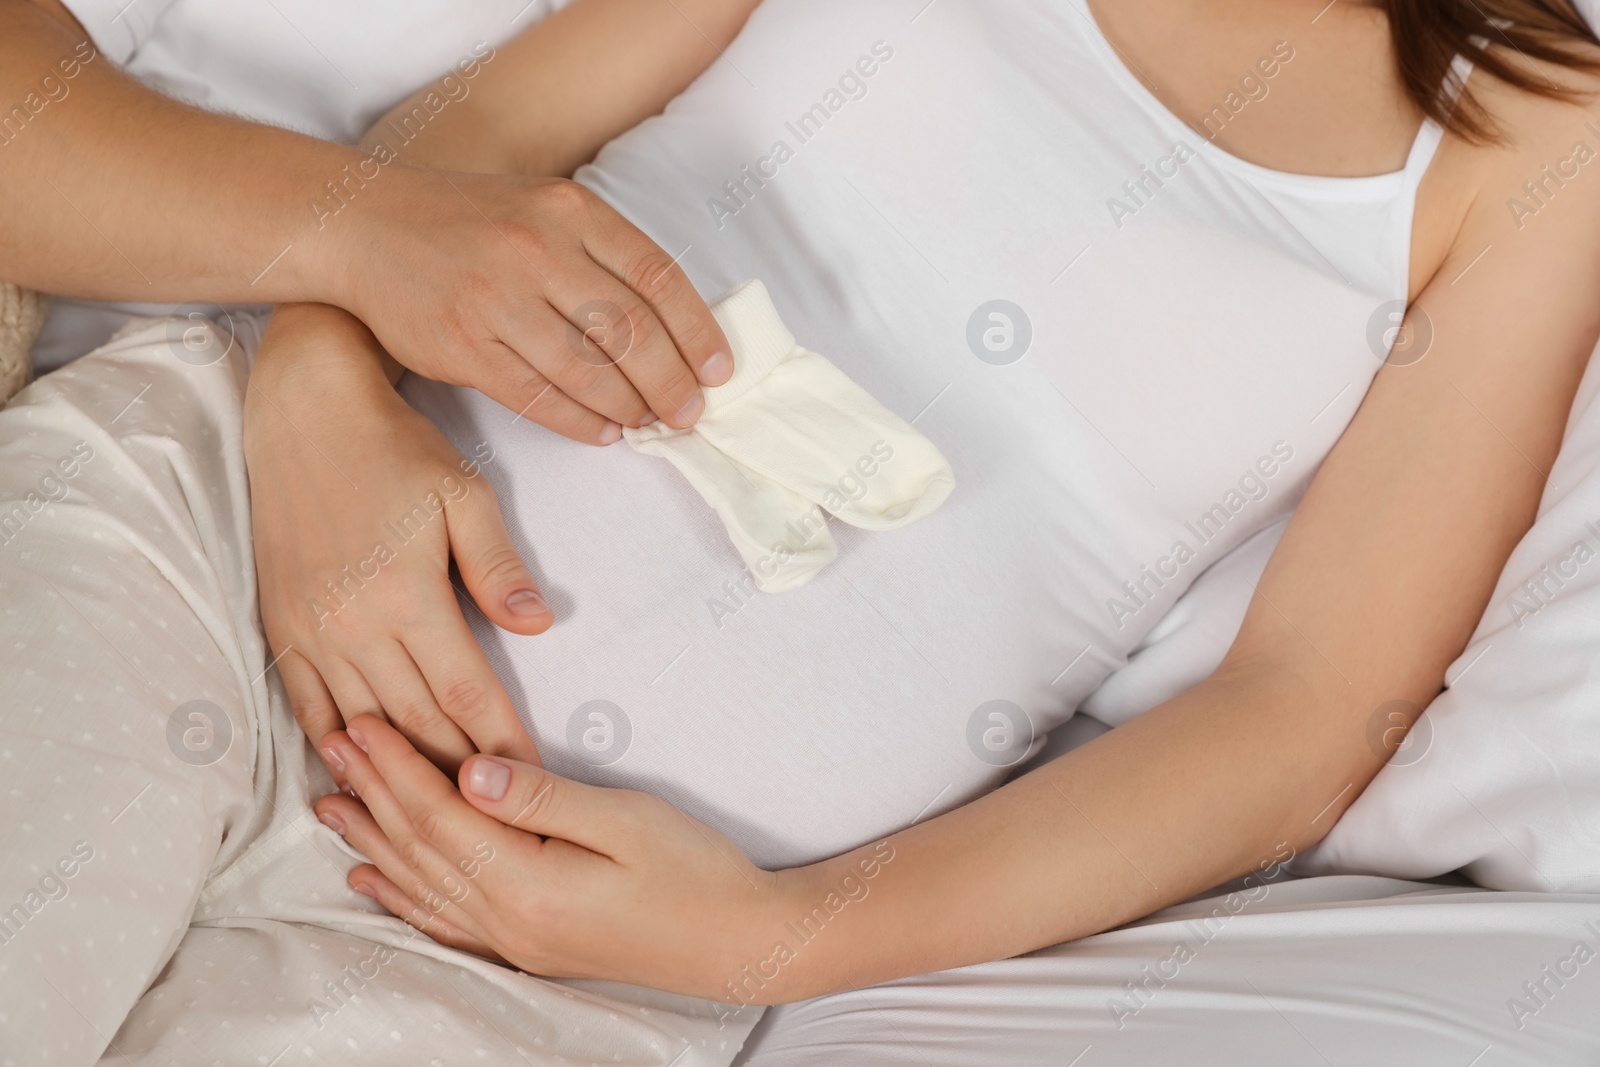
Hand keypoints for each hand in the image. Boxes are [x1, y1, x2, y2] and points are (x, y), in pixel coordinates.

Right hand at [244, 305, 544, 774]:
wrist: (305, 415)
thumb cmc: (398, 451)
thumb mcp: (465, 496)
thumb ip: (498, 566)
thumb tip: (537, 626)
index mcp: (407, 598)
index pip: (467, 696)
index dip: (502, 748)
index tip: (532, 785)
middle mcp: (353, 627)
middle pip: (416, 727)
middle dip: (458, 778)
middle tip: (496, 822)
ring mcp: (311, 632)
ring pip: (362, 727)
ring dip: (399, 775)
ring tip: (435, 818)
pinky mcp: (282, 627)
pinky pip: (307, 706)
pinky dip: (334, 748)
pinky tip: (356, 779)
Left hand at [313, 715, 804, 1002]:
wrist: (741, 942)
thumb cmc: (696, 873)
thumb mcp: (627, 820)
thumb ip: (542, 797)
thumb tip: (470, 771)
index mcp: (529, 884)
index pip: (440, 816)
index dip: (396, 767)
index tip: (360, 722)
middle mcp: (508, 923)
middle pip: (420, 849)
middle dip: (372, 792)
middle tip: (329, 742)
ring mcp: (515, 944)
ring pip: (421, 886)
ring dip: (373, 840)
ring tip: (328, 804)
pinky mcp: (529, 949)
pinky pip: (444, 923)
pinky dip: (401, 898)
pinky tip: (372, 881)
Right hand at [335, 170, 732, 444]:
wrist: (364, 226)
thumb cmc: (470, 222)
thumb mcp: (544, 208)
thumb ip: (603, 253)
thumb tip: (676, 326)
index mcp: (570, 211)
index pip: (658, 278)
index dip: (698, 332)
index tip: (719, 370)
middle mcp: (537, 250)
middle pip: (631, 332)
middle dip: (671, 383)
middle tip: (689, 412)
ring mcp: (497, 300)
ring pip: (589, 372)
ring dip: (629, 408)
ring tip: (648, 424)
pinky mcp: (463, 346)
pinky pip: (538, 397)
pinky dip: (580, 422)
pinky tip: (602, 431)